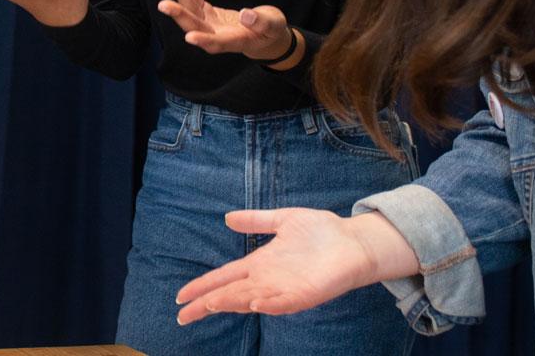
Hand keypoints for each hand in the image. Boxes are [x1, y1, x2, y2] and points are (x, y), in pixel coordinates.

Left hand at [158, 0, 293, 62]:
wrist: (263, 34)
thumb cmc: (271, 32)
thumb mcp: (273, 26)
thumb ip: (261, 22)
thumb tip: (245, 14)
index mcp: (234, 41)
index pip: (217, 43)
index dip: (204, 41)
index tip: (190, 37)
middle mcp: (217, 35)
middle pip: (195, 26)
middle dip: (180, 15)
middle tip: (163, 4)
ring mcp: (210, 24)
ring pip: (192, 10)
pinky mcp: (208, 14)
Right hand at [175, 209, 418, 323]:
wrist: (354, 241)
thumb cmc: (322, 231)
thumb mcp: (283, 220)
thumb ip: (256, 221)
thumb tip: (227, 218)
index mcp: (260, 264)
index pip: (224, 278)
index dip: (202, 287)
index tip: (180, 297)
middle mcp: (268, 280)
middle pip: (230, 294)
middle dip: (206, 304)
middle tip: (183, 316)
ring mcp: (286, 289)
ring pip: (250, 300)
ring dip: (231, 303)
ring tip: (210, 306)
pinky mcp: (306, 293)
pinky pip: (284, 302)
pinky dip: (270, 304)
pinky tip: (255, 304)